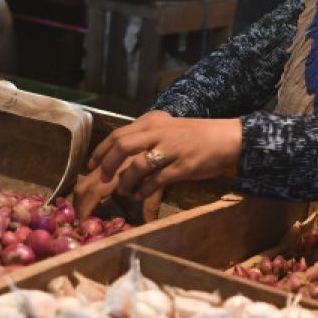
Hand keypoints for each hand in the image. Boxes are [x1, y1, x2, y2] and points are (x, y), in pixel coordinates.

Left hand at [73, 111, 241, 220]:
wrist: (227, 138)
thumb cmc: (198, 135)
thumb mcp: (169, 128)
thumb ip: (148, 136)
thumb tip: (124, 153)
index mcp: (153, 122)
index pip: (118, 134)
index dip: (100, 151)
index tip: (90, 165)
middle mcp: (159, 133)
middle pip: (122, 146)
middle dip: (107, 165)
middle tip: (102, 178)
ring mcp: (170, 149)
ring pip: (137, 166)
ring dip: (126, 182)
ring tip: (123, 191)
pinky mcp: (182, 166)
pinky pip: (156, 181)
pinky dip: (144, 190)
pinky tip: (140, 195)